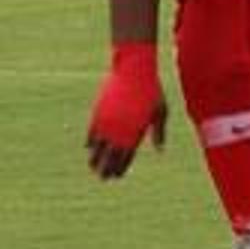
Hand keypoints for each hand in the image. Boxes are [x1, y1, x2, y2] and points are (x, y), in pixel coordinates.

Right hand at [85, 42, 167, 179]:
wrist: (133, 70)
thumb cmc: (152, 90)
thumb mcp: (161, 112)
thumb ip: (159, 133)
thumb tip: (160, 151)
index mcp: (135, 132)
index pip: (125, 157)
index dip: (120, 168)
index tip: (117, 176)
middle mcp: (119, 130)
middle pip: (109, 156)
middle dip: (105, 168)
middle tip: (103, 178)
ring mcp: (107, 122)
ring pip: (97, 147)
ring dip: (94, 159)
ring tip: (93, 167)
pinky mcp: (98, 112)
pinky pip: (91, 132)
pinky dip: (90, 142)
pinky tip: (88, 148)